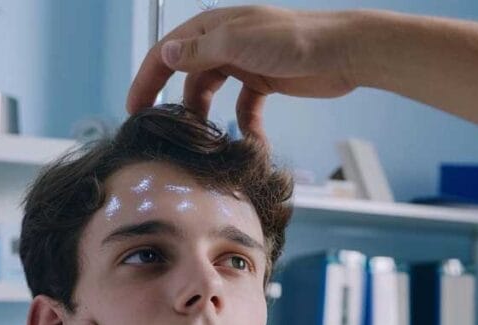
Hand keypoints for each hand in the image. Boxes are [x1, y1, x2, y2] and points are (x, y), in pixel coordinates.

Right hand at [126, 6, 362, 136]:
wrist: (343, 51)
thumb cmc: (293, 40)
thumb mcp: (239, 43)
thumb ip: (201, 51)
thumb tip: (165, 54)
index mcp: (214, 27)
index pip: (168, 52)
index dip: (147, 78)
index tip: (134, 109)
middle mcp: (226, 43)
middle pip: (187, 74)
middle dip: (174, 104)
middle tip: (162, 135)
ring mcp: (246, 62)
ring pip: (213, 93)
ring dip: (207, 118)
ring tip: (203, 143)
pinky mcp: (266, 82)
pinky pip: (245, 108)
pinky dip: (244, 126)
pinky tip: (249, 143)